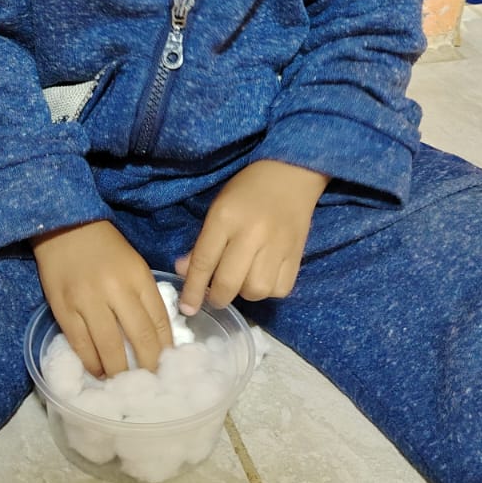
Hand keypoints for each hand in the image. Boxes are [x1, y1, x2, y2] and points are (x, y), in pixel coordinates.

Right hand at [32, 220, 172, 377]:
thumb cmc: (104, 246)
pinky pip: (80, 344)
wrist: (64, 226)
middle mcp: (115, 289)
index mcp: (138, 276)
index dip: (166, 349)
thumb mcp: (134, 263)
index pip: (159, 321)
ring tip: (124, 382)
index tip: (168, 365)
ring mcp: (87, 300)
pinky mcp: (63, 308)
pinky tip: (99, 371)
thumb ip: (146, 295)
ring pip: (109, 347)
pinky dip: (91, 363)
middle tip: (151, 382)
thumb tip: (158, 335)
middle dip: (148, 366)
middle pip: (139, 338)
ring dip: (119, 371)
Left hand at [176, 160, 328, 314]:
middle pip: (229, 283)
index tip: (187, 308)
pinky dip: (268, 290)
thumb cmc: (248, 189)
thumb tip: (183, 272)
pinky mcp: (297, 254)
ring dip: (244, 293)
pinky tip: (262, 277)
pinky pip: (280, 289)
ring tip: (242, 280)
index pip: (204, 261)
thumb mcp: (218, 208)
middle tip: (215, 296)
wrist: (291, 173)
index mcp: (225, 217)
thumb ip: (202, 243)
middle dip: (217, 298)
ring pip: (256, 290)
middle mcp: (251, 234)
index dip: (192, 290)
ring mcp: (277, 245)